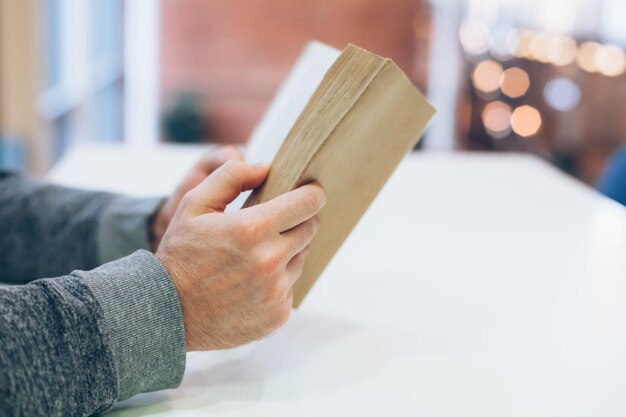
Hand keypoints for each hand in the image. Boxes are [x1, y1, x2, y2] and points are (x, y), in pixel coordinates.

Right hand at [155, 160, 325, 350]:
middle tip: (274, 223)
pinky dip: (277, 282)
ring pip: (300, 259)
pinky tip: (250, 283)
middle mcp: (270, 262)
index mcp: (252, 229)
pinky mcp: (278, 315)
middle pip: (310, 229)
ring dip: (286, 252)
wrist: (168, 313)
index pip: (309, 204)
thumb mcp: (194, 205)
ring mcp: (276, 291)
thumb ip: (230, 177)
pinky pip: (290, 288)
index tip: (309, 192)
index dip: (312, 194)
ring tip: (254, 256)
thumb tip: (265, 168)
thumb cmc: (181, 254)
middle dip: (297, 221)